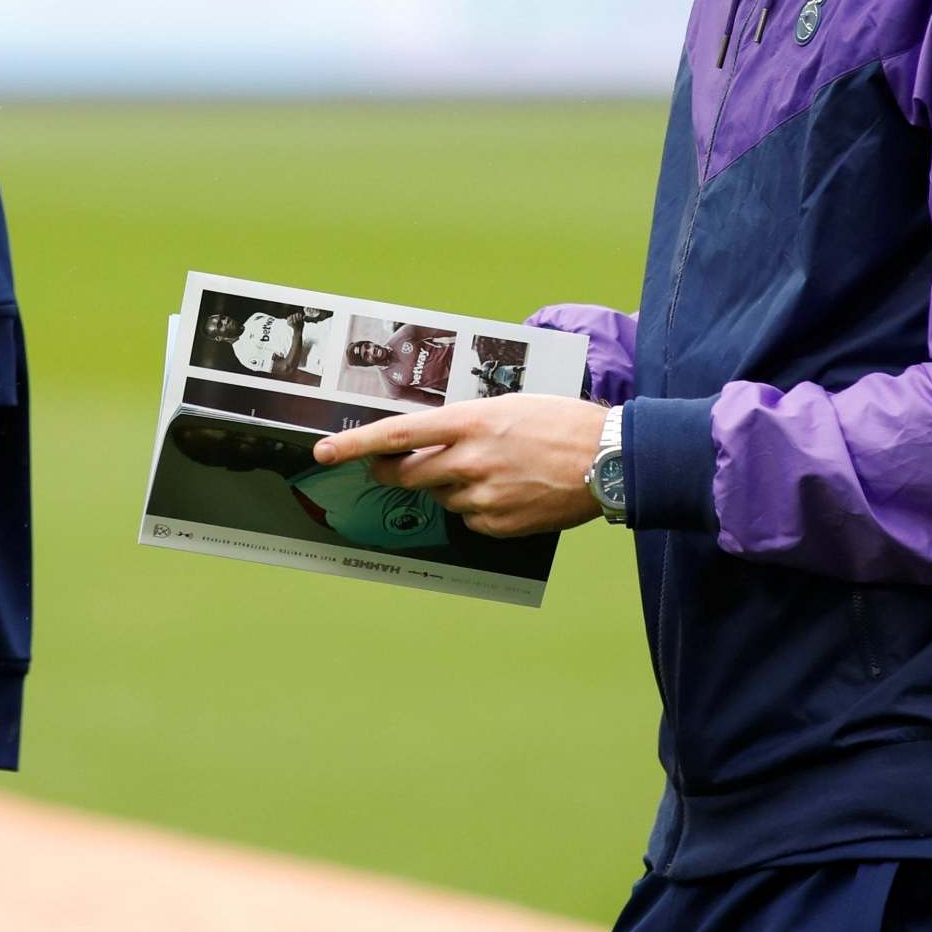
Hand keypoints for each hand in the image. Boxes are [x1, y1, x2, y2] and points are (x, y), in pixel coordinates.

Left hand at [311, 395, 605, 536]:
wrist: (607, 458)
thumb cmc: (560, 423)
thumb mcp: (505, 407)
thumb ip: (462, 425)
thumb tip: (428, 443)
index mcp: (468, 422)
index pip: (395, 435)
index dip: (354, 445)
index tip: (323, 451)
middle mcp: (468, 460)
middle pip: (405, 474)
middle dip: (391, 472)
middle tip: (390, 468)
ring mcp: (482, 496)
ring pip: (440, 496)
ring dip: (450, 486)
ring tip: (492, 469)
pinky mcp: (498, 524)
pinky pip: (469, 518)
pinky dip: (478, 507)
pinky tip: (508, 491)